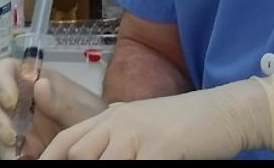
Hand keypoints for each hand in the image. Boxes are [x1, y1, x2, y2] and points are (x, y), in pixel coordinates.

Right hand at [0, 58, 106, 158]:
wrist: (99, 145)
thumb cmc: (92, 117)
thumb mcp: (84, 108)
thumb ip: (62, 99)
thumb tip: (39, 85)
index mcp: (33, 79)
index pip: (4, 69)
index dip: (0, 81)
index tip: (11, 101)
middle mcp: (18, 98)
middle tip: (11, 135)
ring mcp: (14, 122)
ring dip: (0, 139)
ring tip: (20, 154)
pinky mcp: (16, 146)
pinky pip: (4, 149)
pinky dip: (9, 155)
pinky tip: (26, 159)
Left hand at [38, 75, 273, 159]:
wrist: (225, 111)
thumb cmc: (184, 126)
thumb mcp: (142, 130)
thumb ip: (117, 144)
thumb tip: (91, 157)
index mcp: (113, 116)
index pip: (68, 142)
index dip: (48, 160)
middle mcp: (120, 122)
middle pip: (79, 154)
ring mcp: (140, 134)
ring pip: (101, 162)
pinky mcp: (161, 148)